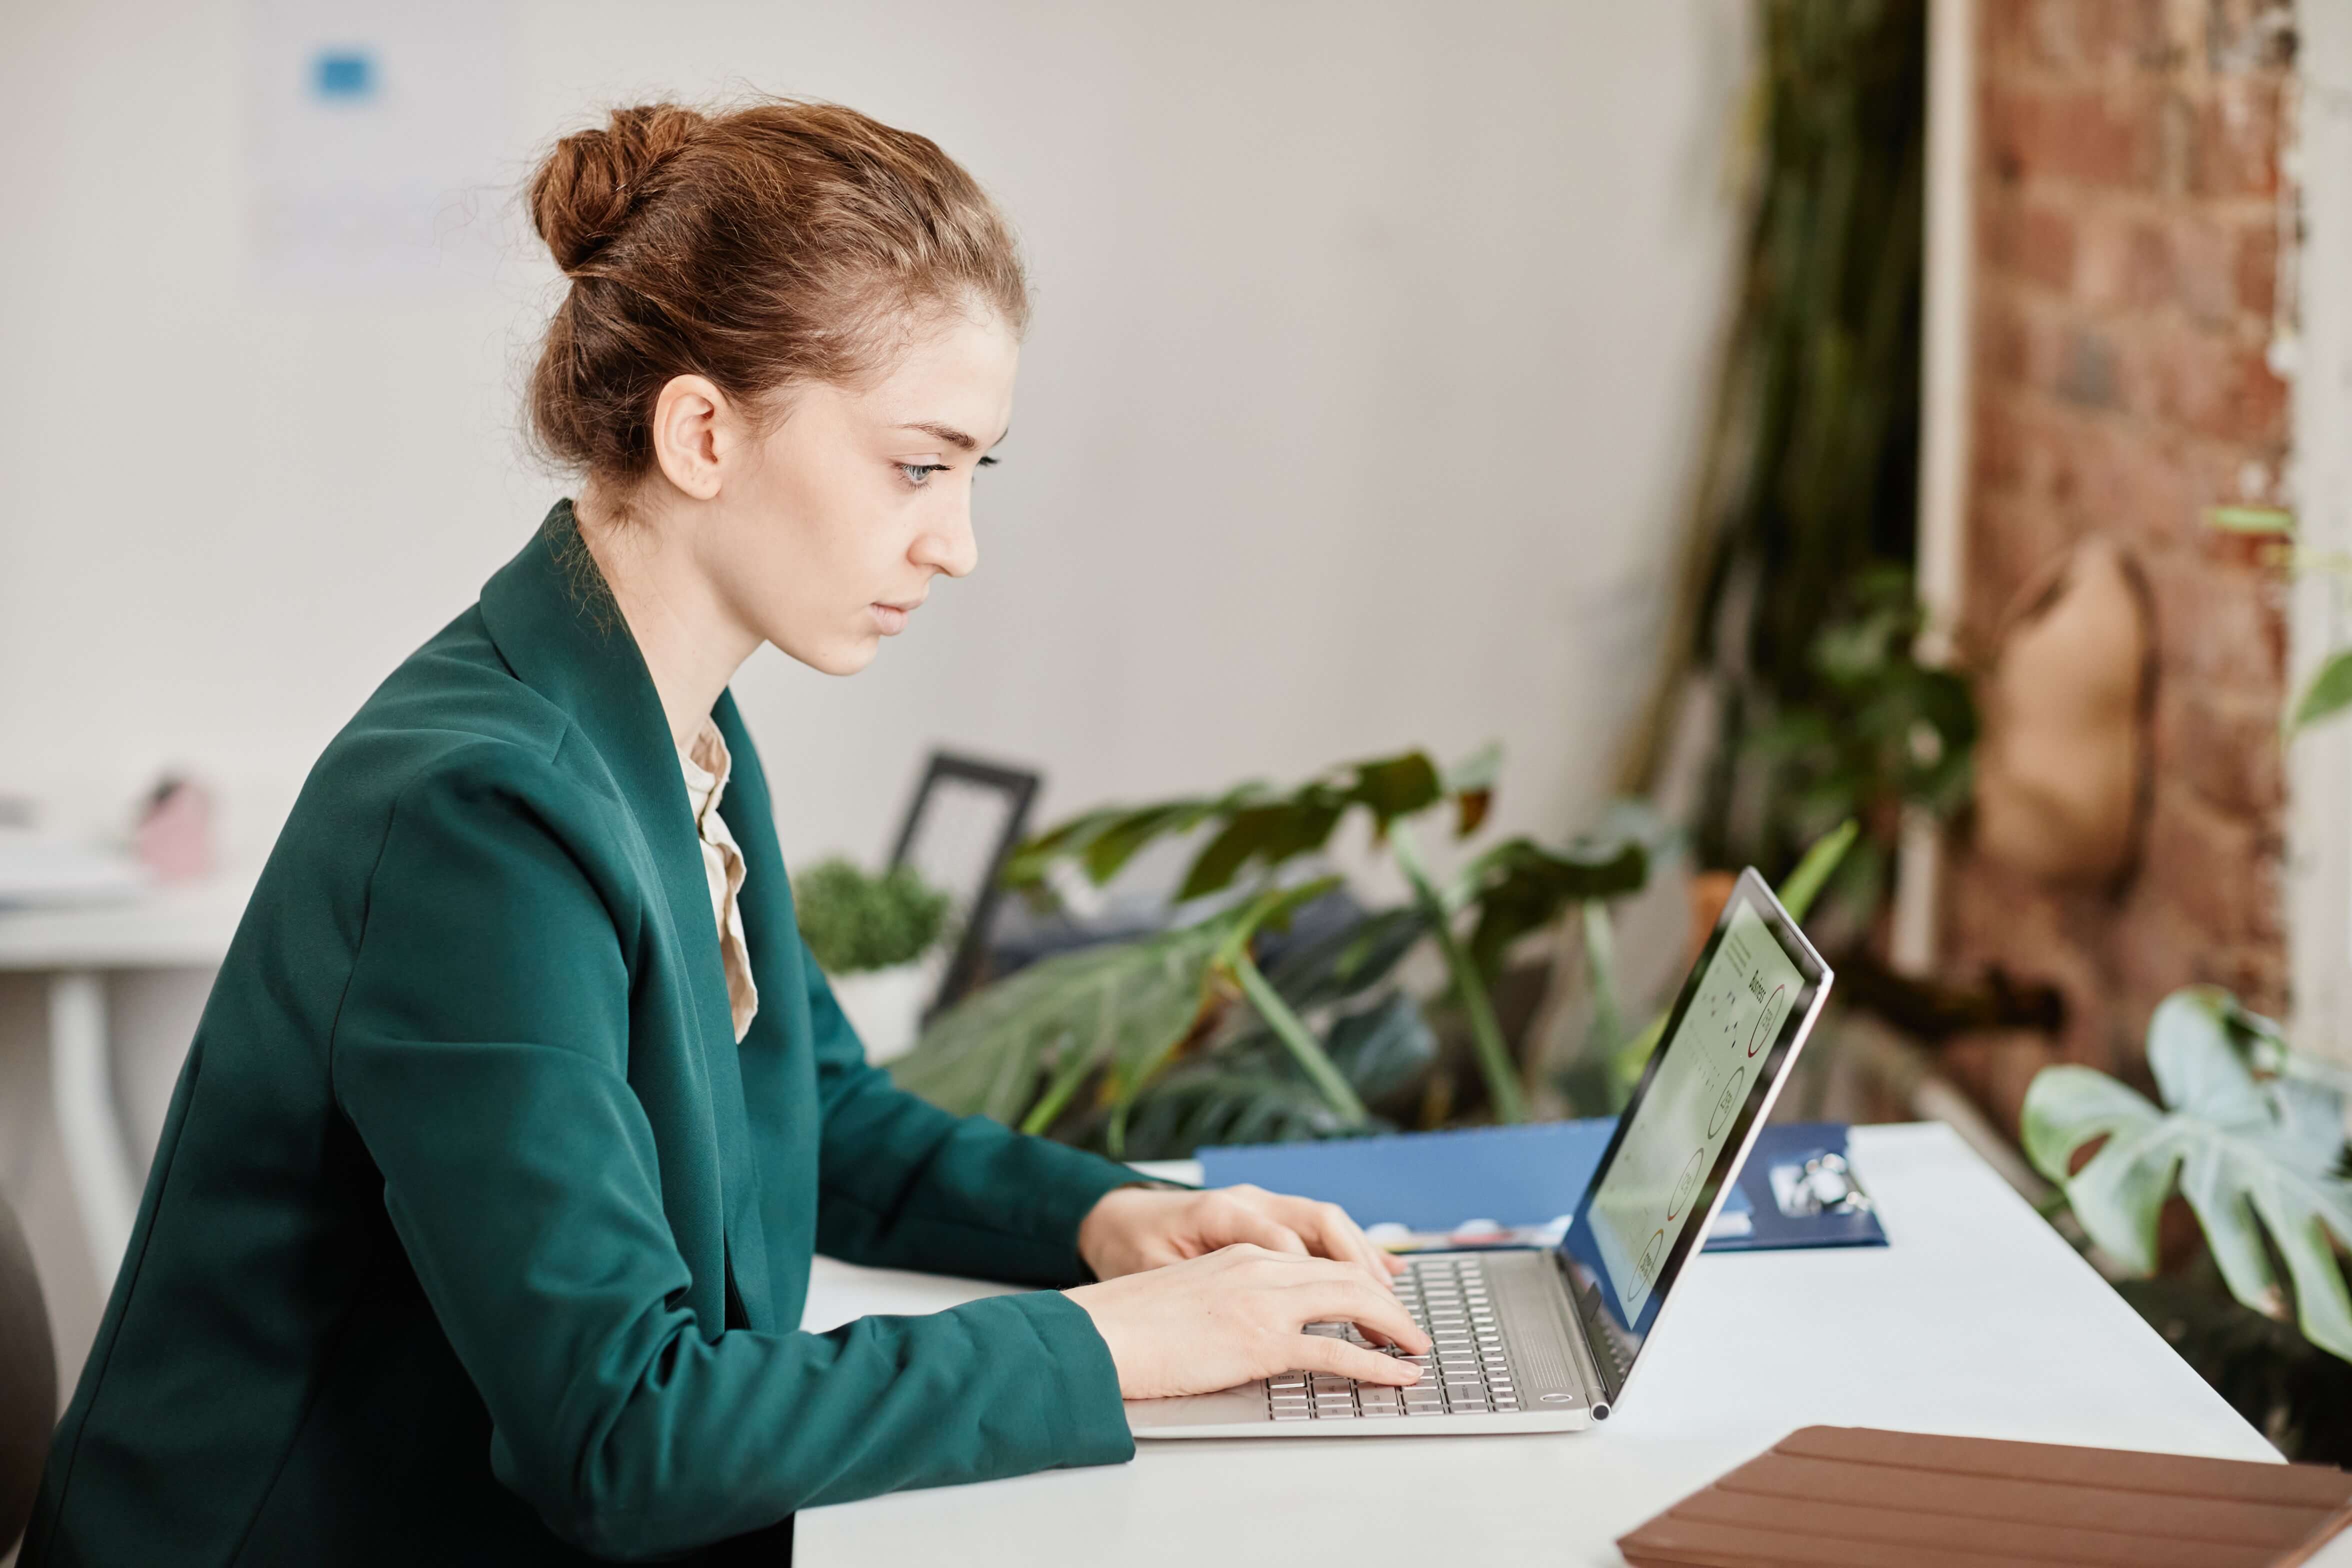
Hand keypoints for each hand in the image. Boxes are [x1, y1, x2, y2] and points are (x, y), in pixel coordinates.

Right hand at [1065, 1244, 1430, 1399]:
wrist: (1099, 1333)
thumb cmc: (1132, 1321)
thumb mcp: (1192, 1292)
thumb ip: (1232, 1295)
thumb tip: (1254, 1323)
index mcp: (1243, 1253)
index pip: (1319, 1258)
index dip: (1359, 1278)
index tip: (1381, 1301)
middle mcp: (1260, 1266)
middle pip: (1347, 1273)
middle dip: (1388, 1302)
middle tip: (1411, 1328)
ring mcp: (1264, 1301)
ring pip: (1353, 1301)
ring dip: (1394, 1325)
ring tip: (1416, 1347)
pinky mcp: (1261, 1341)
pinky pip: (1336, 1351)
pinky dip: (1376, 1364)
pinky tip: (1397, 1374)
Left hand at [1076, 1183, 1404, 1287]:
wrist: (1113, 1218)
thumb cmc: (1127, 1248)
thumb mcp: (1151, 1274)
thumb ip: (1197, 1291)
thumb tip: (1236, 1321)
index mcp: (1218, 1211)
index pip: (1284, 1240)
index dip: (1322, 1279)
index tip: (1351, 1316)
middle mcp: (1248, 1200)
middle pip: (1319, 1224)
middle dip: (1361, 1271)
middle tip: (1392, 1319)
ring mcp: (1260, 1203)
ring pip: (1326, 1222)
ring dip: (1362, 1261)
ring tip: (1393, 1302)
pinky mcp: (1266, 1216)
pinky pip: (1319, 1229)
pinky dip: (1351, 1253)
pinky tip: (1381, 1273)